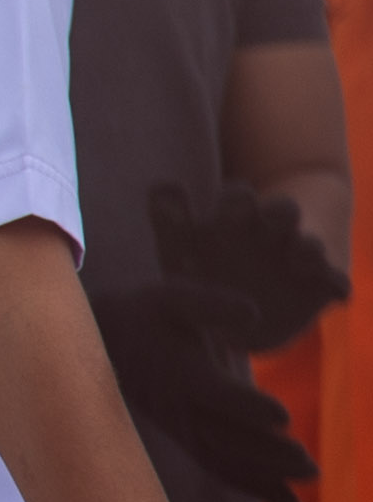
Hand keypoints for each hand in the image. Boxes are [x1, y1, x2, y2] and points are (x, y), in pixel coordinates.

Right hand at [90, 280, 317, 501]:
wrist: (102, 342)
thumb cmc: (144, 314)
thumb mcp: (172, 298)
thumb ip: (212, 304)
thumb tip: (253, 314)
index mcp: (177, 371)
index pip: (213, 393)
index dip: (246, 405)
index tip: (282, 415)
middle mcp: (177, 407)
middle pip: (224, 437)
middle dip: (268, 453)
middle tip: (310, 466)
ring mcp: (180, 428)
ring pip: (224, 460)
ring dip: (266, 476)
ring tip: (309, 482)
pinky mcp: (186, 439)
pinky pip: (220, 469)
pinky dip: (254, 486)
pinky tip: (290, 501)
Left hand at [152, 181, 349, 350]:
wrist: (232, 317)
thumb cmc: (201, 269)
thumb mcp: (179, 247)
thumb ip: (169, 219)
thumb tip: (164, 184)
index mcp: (238, 217)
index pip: (239, 196)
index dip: (236, 199)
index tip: (230, 210)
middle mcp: (272, 232)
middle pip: (283, 210)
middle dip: (280, 213)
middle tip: (273, 219)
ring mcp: (299, 259)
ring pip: (310, 245)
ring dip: (307, 248)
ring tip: (298, 256)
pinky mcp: (321, 288)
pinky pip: (337, 283)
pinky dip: (336, 284)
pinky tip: (334, 291)